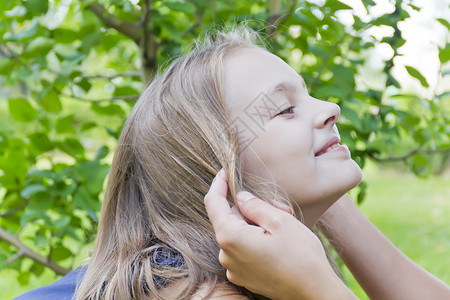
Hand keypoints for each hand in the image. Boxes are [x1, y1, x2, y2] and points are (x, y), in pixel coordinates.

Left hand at [204, 169, 356, 299]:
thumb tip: (241, 198)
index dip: (219, 185)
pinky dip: (255, 241)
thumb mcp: (280, 220)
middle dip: (251, 209)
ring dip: (256, 225)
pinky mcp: (243, 276)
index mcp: (231, 237)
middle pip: (230, 218)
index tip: (224, 172)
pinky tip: (277, 242)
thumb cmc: (301, 256)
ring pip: (238, 233)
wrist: (314, 292)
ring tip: (283, 227)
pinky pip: (243, 249)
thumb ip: (255, 205)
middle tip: (279, 207)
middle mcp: (226, 255)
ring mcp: (234, 268)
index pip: (213, 203)